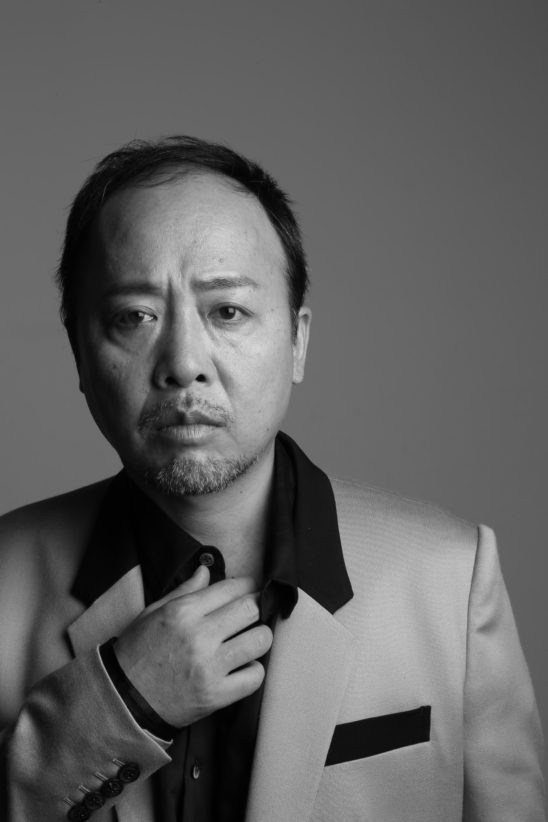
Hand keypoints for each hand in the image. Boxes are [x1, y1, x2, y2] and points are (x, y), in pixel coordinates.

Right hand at [113, 565, 272, 726]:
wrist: (123, 699)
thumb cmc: (138, 652)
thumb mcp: (153, 613)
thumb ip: (184, 590)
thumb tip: (206, 570)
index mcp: (183, 612)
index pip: (232, 587)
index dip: (247, 586)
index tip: (250, 590)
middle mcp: (198, 636)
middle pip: (251, 609)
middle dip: (257, 607)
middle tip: (253, 613)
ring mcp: (209, 667)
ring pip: (260, 640)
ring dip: (260, 637)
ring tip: (251, 639)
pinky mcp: (215, 695)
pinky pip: (255, 677)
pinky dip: (254, 670)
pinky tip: (243, 666)